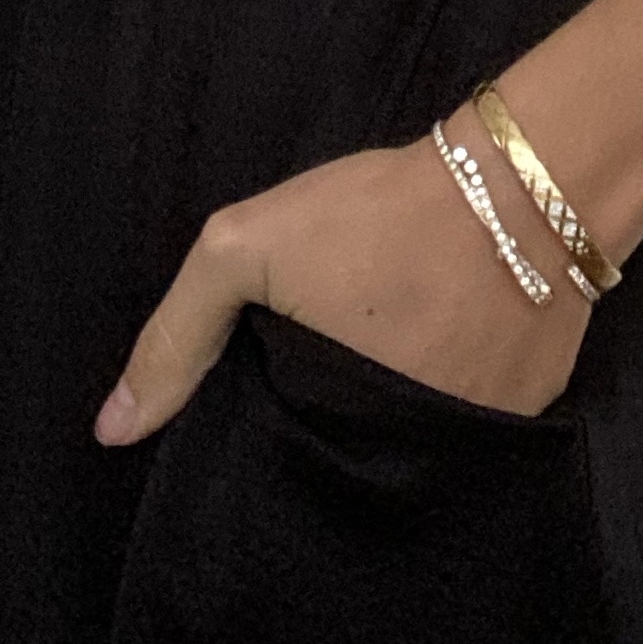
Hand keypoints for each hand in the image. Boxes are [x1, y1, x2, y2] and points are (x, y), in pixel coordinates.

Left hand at [94, 99, 592, 444]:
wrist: (525, 182)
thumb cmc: (382, 212)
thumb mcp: (250, 244)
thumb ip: (177, 334)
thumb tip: (112, 431)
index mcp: (331, 427)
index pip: (286, 461)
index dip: (277, 418)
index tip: (282, 373)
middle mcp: (404, 458)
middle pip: (353, 454)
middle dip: (338, 414)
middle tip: (345, 346)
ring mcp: (473, 443)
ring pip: (419, 442)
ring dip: (404, 402)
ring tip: (401, 339)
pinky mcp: (530, 415)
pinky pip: (478, 419)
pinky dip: (463, 384)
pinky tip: (458, 332)